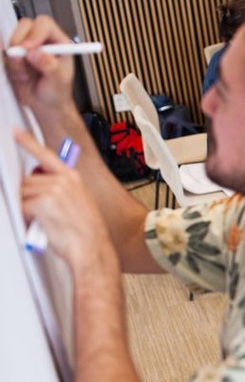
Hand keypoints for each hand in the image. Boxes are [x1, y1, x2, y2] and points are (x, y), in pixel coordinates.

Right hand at [5, 16, 77, 117]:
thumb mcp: (58, 80)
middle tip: (21, 59)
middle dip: (19, 42)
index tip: (29, 48)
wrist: (45, 105)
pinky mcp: (15, 56)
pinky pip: (4, 54)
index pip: (45, 24)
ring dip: (15, 59)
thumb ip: (49, 65)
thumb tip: (35, 53)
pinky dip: (9, 66)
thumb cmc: (57, 92)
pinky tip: (21, 77)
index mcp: (58, 42)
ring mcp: (26, 47)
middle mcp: (41, 41)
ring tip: (26, 75)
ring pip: (12, 40)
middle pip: (24, 25)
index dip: (35, 33)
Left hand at [18, 129, 113, 270]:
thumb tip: (37, 184)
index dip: (28, 142)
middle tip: (42, 212)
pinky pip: (22, 206)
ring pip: (23, 193)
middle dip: (29, 195)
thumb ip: (59, 188)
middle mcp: (63, 180)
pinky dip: (27, 217)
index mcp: (72, 178)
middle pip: (28, 180)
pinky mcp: (42, 202)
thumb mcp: (78, 203)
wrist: (91, 248)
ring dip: (27, 208)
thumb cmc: (86, 232)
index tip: (15, 133)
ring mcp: (52, 190)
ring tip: (45, 221)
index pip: (46, 155)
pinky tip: (40, 224)